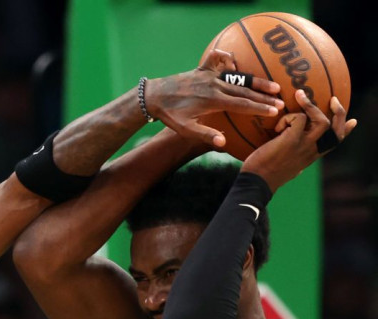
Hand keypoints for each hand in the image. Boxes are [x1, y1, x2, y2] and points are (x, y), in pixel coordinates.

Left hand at [145, 49, 283, 147]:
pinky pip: (217, 60)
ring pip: (237, 78)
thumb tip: (224, 144)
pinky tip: (235, 61)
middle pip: (244, 91)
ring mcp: (208, 76)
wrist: (153, 96)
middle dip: (264, 96)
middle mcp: (214, 86)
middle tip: (281, 100)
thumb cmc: (169, 115)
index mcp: (213, 101)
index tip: (275, 111)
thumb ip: (205, 135)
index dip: (259, 108)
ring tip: (272, 84)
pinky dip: (227, 58)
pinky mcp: (202, 70)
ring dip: (255, 81)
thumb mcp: (185, 129)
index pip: (242, 105)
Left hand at [241, 90, 356, 191]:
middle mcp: (312, 151)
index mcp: (311, 156)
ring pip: (321, 121)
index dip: (345, 131)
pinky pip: (298, 118)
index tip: (353, 121)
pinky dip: (288, 117)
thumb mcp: (287, 168)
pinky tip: (277, 128)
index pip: (334, 143)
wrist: (257, 182)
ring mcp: (303, 145)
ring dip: (312, 105)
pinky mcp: (291, 140)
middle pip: (335, 130)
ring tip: (300, 95)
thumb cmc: (266, 175)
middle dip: (339, 113)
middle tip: (333, 99)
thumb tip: (297, 165)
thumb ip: (295, 161)